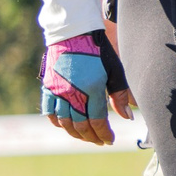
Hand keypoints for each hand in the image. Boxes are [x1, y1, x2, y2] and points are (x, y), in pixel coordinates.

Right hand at [41, 31, 123, 145]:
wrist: (73, 33)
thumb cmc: (98, 51)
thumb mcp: (115, 70)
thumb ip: (120, 95)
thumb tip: (127, 117)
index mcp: (92, 89)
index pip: (97, 121)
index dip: (104, 134)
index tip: (111, 140)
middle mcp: (72, 93)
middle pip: (80, 125)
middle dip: (92, 137)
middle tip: (100, 141)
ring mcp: (57, 91)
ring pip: (64, 122)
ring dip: (75, 133)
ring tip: (86, 137)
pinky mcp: (48, 87)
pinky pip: (49, 111)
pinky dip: (57, 122)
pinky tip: (66, 126)